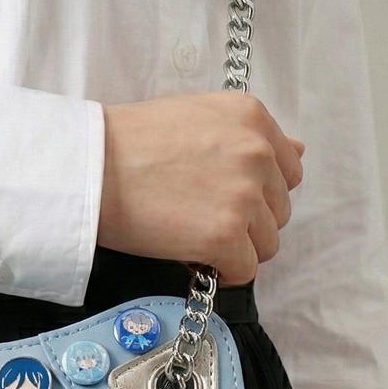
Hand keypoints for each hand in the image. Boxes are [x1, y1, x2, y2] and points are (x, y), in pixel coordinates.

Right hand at [97, 92, 304, 283]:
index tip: (222, 199)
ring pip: (266, 244)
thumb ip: (247, 136)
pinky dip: (221, 271)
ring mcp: (244, 196)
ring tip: (193, 238)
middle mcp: (257, 153)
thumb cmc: (129, 143)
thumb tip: (296, 150)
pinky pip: (245, 270)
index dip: (256, 192)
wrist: (91, 167)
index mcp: (252, 118)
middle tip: (199, 219)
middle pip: (279, 210)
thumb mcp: (198, 116)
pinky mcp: (226, 235)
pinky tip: (191, 258)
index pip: (287, 169)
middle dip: (246, 222)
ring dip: (235, 249)